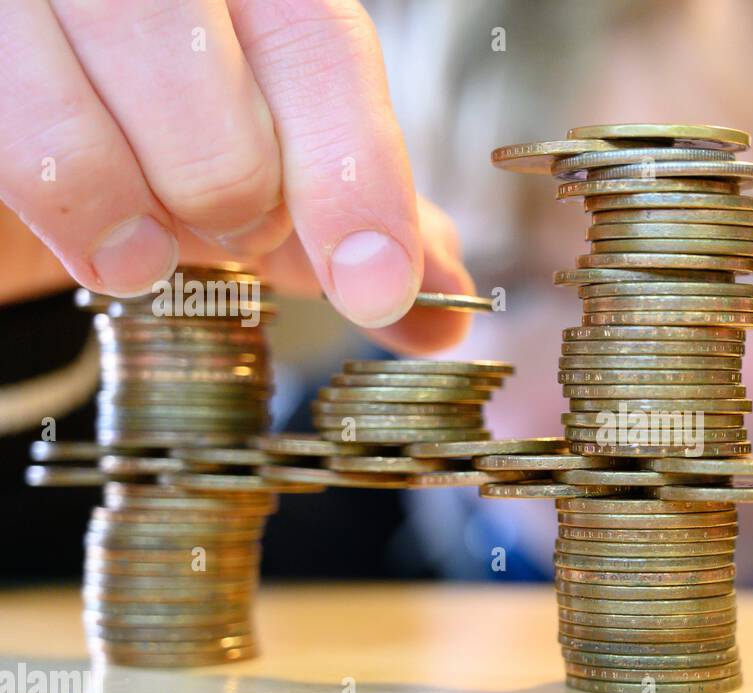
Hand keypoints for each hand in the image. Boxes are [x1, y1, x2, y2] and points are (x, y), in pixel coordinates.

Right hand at [0, 0, 471, 353]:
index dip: (359, 181)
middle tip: (230, 222)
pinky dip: (76, 219)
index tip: (378, 287)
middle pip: (224, 119)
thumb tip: (444, 314)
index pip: (323, 52)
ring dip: (151, 220)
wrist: (34, 81)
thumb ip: (357, 210)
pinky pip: (24, 149)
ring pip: (106, 134)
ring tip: (153, 238)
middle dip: (240, 210)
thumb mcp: (272, 151)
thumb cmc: (164, 112)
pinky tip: (104, 242)